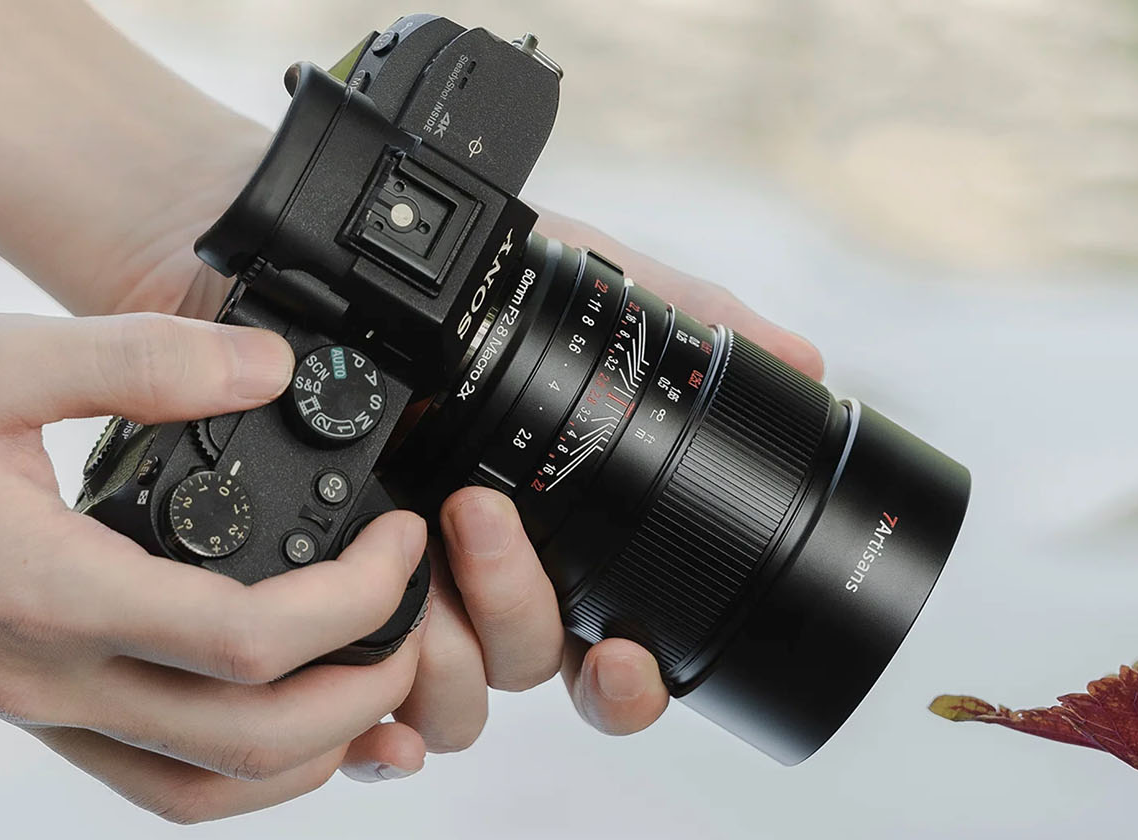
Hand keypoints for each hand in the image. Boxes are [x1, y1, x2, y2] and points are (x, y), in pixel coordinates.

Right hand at [0, 313, 428, 821]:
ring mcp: (39, 707)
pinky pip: (153, 776)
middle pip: (251, 743)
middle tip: (412, 617)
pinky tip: (278, 710)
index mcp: (53, 592)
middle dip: (362, 689)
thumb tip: (270, 364)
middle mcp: (52, 676)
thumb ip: (143, 359)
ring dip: (310, 755)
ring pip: (204, 789)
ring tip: (373, 683)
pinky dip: (237, 766)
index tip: (399, 539)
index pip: (249, 642)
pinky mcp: (31, 705)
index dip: (356, 600)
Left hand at [91, 184, 826, 752]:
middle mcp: (492, 594)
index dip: (628, 686)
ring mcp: (413, 605)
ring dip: (446, 637)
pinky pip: (360, 713)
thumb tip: (806, 360)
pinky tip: (366, 664)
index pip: (613, 660)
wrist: (332, 270)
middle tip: (477, 514)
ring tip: (419, 537)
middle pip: (533, 671)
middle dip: (517, 608)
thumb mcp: (589, 290)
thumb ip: (697, 323)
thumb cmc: (467, 292)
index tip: (620, 653)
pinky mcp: (332, 609)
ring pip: (454, 699)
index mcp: (563, 552)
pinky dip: (369, 712)